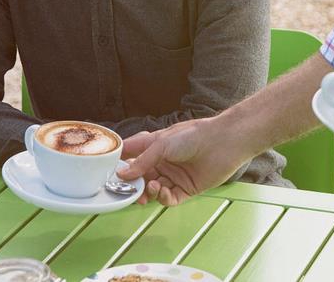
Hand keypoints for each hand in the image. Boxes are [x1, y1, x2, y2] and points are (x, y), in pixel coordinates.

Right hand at [119, 116, 250, 205]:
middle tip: (129, 191)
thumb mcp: (162, 144)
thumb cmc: (194, 135)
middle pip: (141, 177)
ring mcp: (174, 175)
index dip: (121, 164)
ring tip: (153, 188)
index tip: (110, 173)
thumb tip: (122, 174)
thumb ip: (142, 160)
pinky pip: (170, 198)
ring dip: (150, 191)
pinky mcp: (186, 188)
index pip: (132, 155)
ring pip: (154, 189)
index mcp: (155, 146)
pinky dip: (164, 198)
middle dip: (134, 185)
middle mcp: (163, 161)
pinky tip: (164, 192)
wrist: (224, 143)